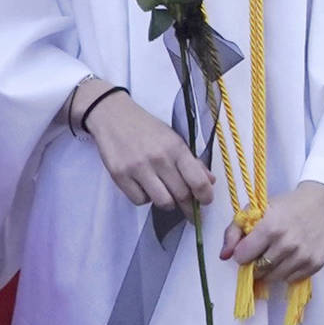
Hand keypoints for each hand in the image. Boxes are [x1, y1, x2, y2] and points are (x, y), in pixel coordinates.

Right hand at [81, 89, 214, 210]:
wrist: (114, 116)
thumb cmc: (147, 129)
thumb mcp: (173, 139)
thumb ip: (192, 161)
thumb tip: (209, 182)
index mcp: (176, 147)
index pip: (198, 181)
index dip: (205, 197)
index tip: (206, 202)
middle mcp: (159, 158)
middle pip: (181, 195)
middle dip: (188, 206)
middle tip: (189, 208)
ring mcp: (138, 168)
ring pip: (163, 202)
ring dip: (168, 203)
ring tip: (166, 195)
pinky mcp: (120, 176)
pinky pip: (140, 201)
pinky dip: (145, 198)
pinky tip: (145, 187)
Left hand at [220, 181, 323, 285]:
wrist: (322, 202)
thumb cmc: (286, 205)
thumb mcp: (256, 209)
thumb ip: (234, 231)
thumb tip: (224, 256)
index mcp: (270, 227)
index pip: (242, 257)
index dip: (242, 253)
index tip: (248, 247)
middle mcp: (287, 244)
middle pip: (258, 270)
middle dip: (255, 263)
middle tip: (262, 251)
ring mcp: (302, 256)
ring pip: (274, 278)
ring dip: (271, 269)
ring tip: (276, 254)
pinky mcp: (315, 264)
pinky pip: (291, 279)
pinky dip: (287, 271)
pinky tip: (291, 256)